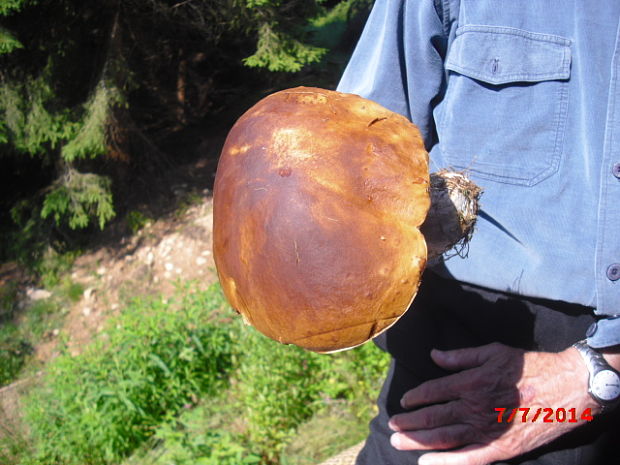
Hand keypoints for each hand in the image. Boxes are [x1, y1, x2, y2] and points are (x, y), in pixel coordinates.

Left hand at [388, 343, 598, 464]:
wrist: (567, 389)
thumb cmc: (530, 366)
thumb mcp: (494, 352)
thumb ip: (461, 356)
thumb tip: (434, 355)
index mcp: (471, 383)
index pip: (434, 391)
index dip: (416, 397)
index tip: (404, 401)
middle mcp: (474, 408)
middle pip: (433, 418)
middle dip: (409, 423)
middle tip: (391, 427)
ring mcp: (487, 430)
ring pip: (444, 439)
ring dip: (418, 442)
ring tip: (399, 443)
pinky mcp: (500, 448)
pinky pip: (468, 459)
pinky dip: (446, 463)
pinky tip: (427, 463)